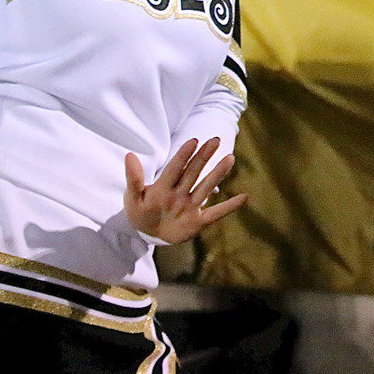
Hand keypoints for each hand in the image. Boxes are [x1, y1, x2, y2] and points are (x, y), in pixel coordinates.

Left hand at [124, 138, 247, 244]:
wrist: (149, 234)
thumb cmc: (141, 212)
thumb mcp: (132, 197)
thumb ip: (134, 178)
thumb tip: (129, 154)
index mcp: (163, 187)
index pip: (175, 168)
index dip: (183, 155)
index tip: (194, 140)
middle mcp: (180, 193)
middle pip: (193, 173)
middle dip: (204, 157)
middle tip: (215, 139)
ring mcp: (190, 206)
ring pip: (205, 188)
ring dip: (217, 174)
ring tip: (230, 158)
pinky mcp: (198, 221)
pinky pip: (216, 213)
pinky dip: (230, 206)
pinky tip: (244, 197)